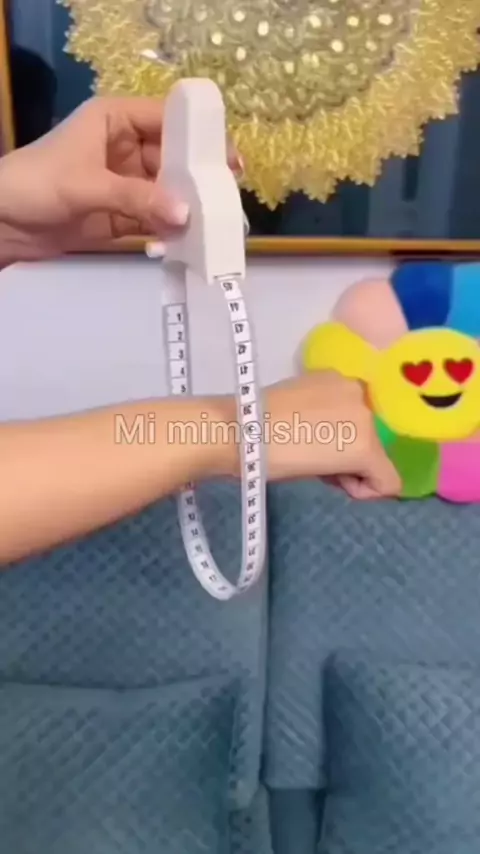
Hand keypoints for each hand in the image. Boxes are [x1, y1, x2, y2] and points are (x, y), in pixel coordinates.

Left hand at [0, 96, 241, 262]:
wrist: (0, 224)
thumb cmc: (36, 184)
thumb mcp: (87, 185)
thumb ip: (137, 198)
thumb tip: (186, 215)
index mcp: (114, 120)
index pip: (165, 120)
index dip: (198, 137)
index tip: (227, 159)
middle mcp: (123, 148)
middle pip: (171, 159)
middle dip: (197, 178)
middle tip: (228, 196)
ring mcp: (122, 184)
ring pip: (164, 192)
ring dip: (186, 207)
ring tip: (217, 223)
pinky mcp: (117, 215)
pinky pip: (151, 219)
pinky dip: (168, 229)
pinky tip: (190, 239)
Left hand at [263, 371, 401, 499]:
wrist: (238, 427)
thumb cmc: (274, 463)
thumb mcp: (319, 478)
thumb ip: (348, 476)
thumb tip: (352, 471)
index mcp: (365, 444)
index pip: (389, 479)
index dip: (366, 489)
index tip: (338, 485)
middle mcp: (366, 410)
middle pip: (377, 448)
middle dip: (356, 460)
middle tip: (323, 464)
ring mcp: (349, 387)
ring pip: (364, 423)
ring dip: (348, 434)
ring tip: (314, 439)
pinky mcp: (331, 374)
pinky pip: (346, 401)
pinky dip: (336, 412)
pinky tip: (310, 417)